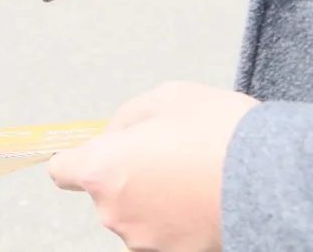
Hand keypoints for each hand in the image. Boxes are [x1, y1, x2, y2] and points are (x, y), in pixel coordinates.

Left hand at [47, 82, 260, 251]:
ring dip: (152, 198)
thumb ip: (126, 118)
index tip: (90, 154)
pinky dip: (175, 217)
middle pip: (104, 192)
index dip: (75, 160)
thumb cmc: (219, 134)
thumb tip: (117, 134)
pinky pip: (163, 231)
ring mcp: (144, 238)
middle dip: (126, 174)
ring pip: (135, 214)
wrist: (274, 177)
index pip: (62, 172)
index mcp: (102, 169)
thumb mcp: (165, 100)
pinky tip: (200, 197)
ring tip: (190, 175)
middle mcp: (114, 211)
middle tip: (164, 154)